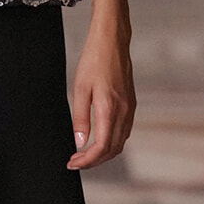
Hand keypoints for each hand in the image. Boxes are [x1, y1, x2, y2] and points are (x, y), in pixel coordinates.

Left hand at [68, 0, 135, 169]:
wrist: (112, 41)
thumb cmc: (94, 61)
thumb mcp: (80, 89)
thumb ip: (80, 118)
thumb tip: (80, 142)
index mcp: (110, 109)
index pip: (102, 146)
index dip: (87, 160)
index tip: (73, 162)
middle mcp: (124, 112)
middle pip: (113, 149)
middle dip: (94, 161)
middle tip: (75, 161)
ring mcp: (130, 108)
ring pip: (120, 142)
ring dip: (104, 153)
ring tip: (84, 154)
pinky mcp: (131, 104)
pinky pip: (124, 131)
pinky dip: (112, 142)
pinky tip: (99, 139)